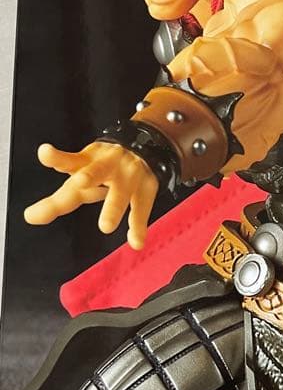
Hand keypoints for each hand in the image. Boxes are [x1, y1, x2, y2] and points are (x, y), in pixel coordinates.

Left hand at [23, 142, 158, 249]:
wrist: (142, 148)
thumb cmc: (103, 168)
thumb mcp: (81, 176)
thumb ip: (57, 199)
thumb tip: (29, 217)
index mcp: (86, 163)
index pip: (69, 161)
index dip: (56, 158)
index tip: (44, 153)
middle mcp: (107, 166)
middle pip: (96, 171)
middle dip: (90, 176)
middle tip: (80, 183)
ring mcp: (128, 176)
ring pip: (121, 192)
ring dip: (113, 208)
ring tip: (105, 227)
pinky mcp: (146, 187)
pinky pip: (141, 208)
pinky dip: (138, 226)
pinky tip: (135, 241)